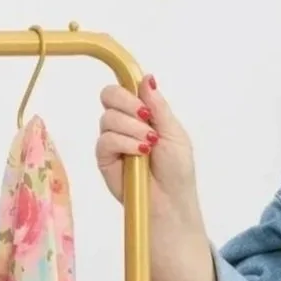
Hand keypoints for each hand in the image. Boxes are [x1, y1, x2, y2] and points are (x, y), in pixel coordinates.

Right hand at [96, 80, 217, 280]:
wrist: (170, 203)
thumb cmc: (177, 171)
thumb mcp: (174, 132)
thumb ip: (158, 106)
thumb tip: (146, 77)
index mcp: (142, 115)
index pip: (125, 88)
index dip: (130, 89)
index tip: (144, 102)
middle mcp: (124, 125)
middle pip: (109, 95)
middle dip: (128, 103)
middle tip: (146, 120)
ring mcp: (112, 142)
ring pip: (108, 117)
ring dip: (131, 128)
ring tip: (148, 146)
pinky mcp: (104, 160)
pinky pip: (104, 140)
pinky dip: (123, 142)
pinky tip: (139, 154)